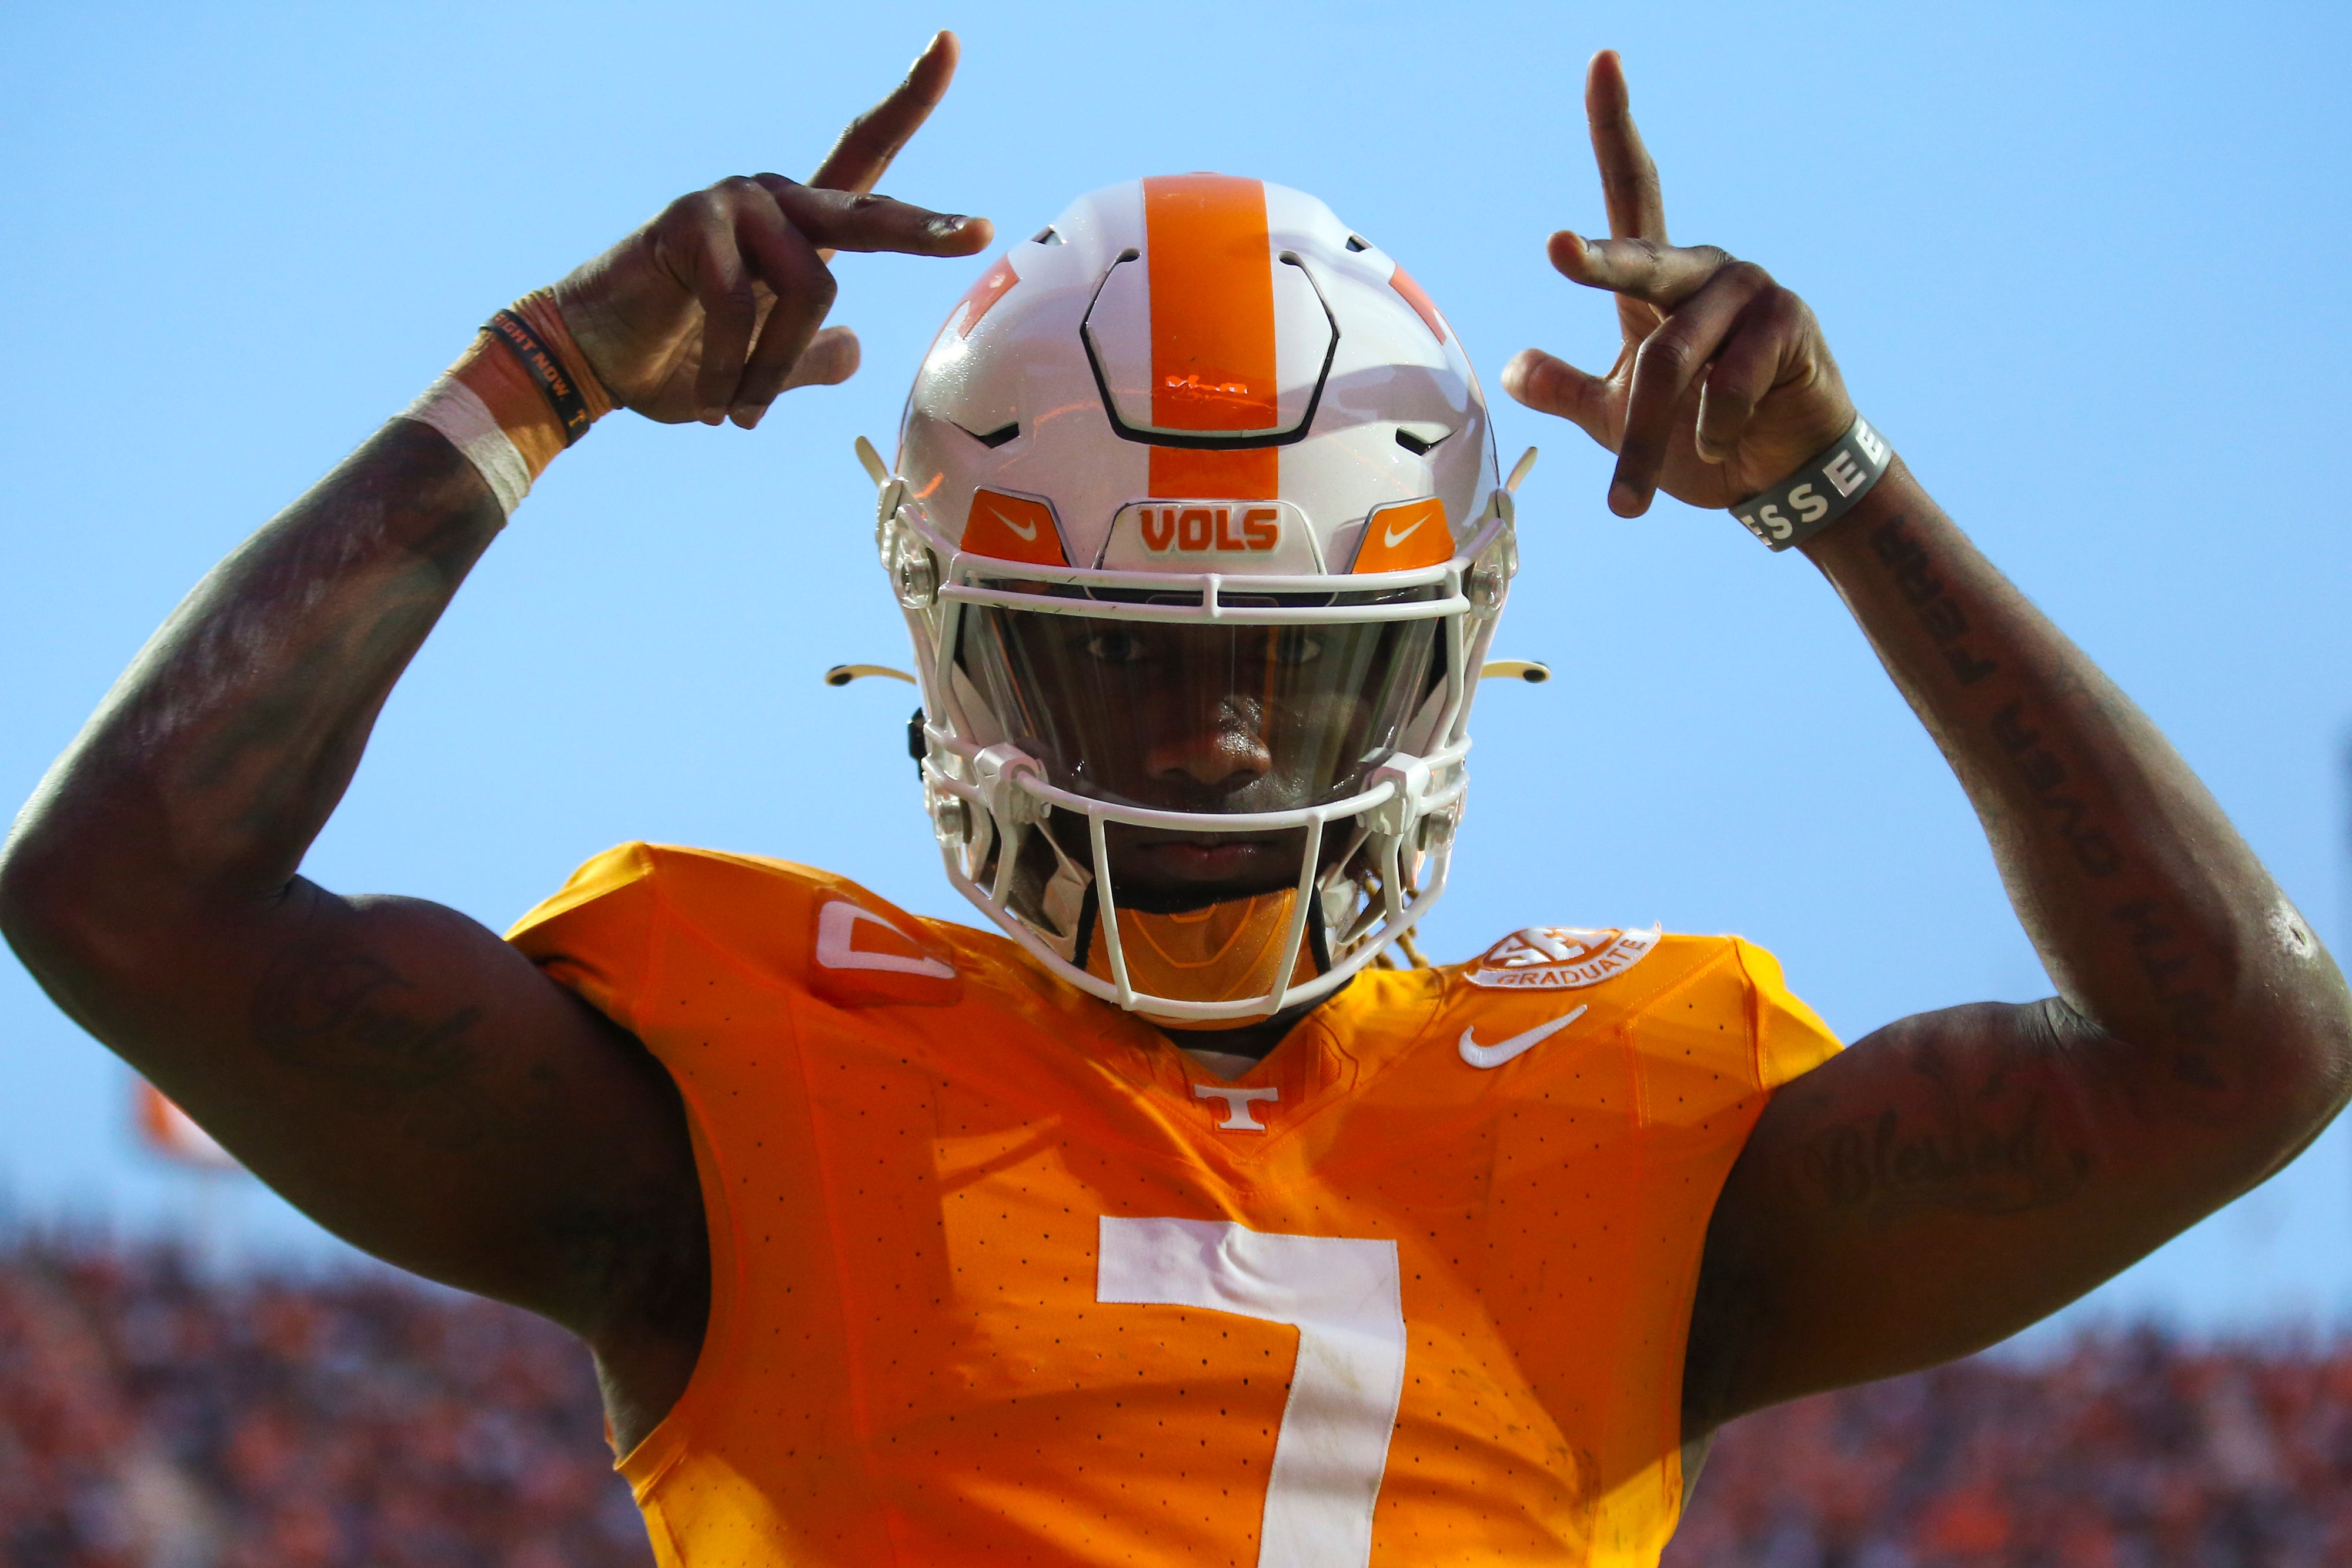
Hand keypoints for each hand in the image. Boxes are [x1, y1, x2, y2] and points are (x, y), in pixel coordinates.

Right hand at [552, 31, 992, 429]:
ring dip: (773, 367)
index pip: (864, 155)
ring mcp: (732, 202)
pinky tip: (713, 400)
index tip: (949, 44)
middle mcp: (772, 198)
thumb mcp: (757, 371)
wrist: (591, 363)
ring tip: (739, 412)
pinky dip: (733, 368)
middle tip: (978, 232)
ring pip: (811, 287)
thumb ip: (806, 357)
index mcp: (796, 223)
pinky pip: (742, 309)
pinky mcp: (691, 223)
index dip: (908, 102)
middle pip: (867, 213)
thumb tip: (854, 346)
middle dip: (924, 230)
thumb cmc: (672, 360)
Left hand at [1503, 51, 1853, 516]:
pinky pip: (1727, 383)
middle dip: (1597, 262)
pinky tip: (1721, 447)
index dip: (1615, 125)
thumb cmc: (1698, 439)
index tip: (1604, 58)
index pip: (1631, 190)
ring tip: (1631, 498)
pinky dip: (1710, 432)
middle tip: (1555, 248)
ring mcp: (1750, 289)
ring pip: (1671, 361)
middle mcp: (1703, 270)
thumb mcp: (1616, 420)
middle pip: (1639, 259)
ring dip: (1646, 440)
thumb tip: (1512, 367)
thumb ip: (1567, 390)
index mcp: (1658, 280)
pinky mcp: (1790, 323)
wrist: (1779, 476)